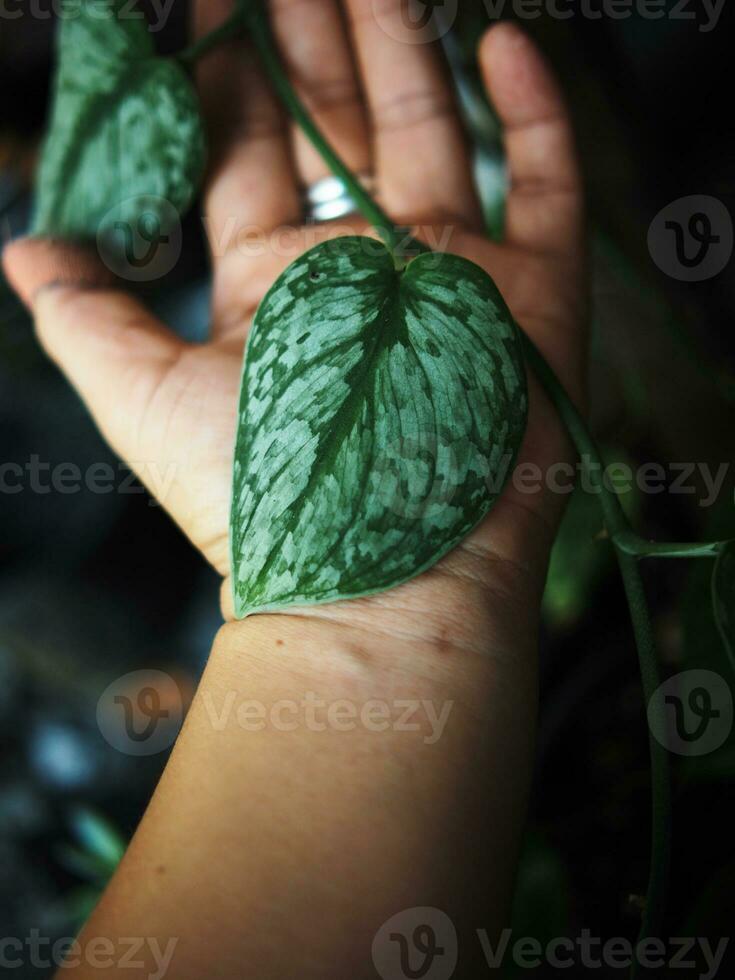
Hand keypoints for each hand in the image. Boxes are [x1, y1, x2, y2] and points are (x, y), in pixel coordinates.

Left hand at [3, 5, 584, 654]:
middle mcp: (360, 266)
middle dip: (315, 34)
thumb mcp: (146, 400)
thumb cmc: (260, 501)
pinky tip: (505, 43)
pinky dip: (532, 115)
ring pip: (433, 131)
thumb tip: (21, 244)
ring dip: (408, 44)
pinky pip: (542, 186)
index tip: (205, 2)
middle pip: (338, 123)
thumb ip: (86, 315)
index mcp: (274, 280)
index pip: (250, 152)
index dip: (228, 74)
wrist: (381, 583)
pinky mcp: (531, 295)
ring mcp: (449, 274)